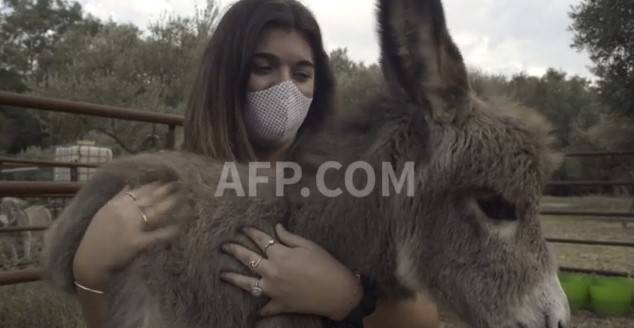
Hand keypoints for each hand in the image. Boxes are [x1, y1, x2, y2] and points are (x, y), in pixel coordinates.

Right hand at [73, 182, 189, 289]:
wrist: (88, 262)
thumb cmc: (95, 237)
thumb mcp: (103, 213)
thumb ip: (117, 197)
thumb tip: (130, 184)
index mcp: (116, 205)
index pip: (140, 191)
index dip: (155, 185)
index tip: (167, 179)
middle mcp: (124, 213)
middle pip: (150, 199)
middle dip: (166, 191)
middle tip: (180, 184)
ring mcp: (130, 228)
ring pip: (155, 212)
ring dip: (170, 204)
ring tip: (183, 198)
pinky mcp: (136, 243)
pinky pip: (156, 235)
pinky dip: (169, 231)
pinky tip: (179, 227)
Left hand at [220, 224, 361, 320]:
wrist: (338, 292)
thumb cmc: (327, 265)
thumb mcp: (309, 246)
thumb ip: (290, 237)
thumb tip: (276, 228)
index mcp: (280, 254)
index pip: (261, 239)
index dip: (251, 232)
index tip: (242, 227)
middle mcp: (272, 271)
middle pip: (248, 258)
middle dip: (234, 250)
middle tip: (223, 246)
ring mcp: (273, 290)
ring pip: (247, 283)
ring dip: (233, 278)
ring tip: (222, 275)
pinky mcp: (279, 305)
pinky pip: (264, 308)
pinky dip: (258, 310)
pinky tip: (251, 311)